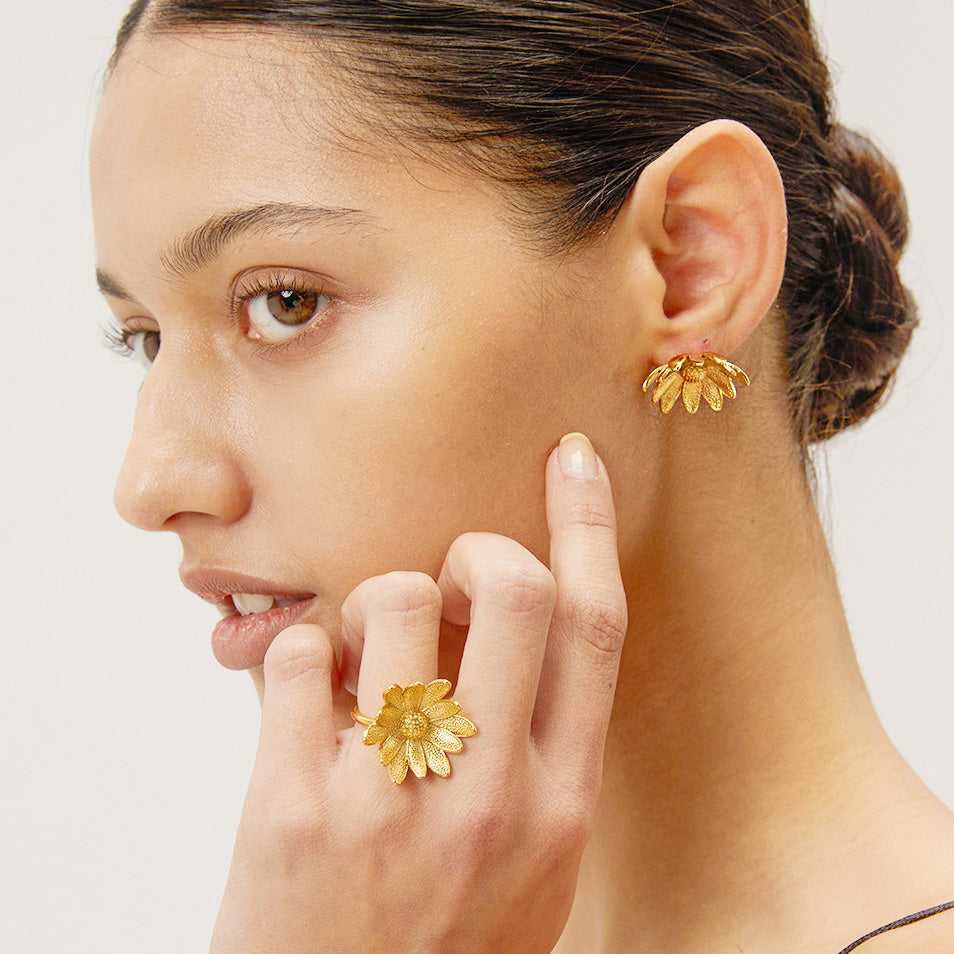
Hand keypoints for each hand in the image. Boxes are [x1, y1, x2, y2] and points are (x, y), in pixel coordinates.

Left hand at [210, 433, 626, 953]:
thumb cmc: (440, 944)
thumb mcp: (528, 864)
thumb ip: (533, 754)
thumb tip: (493, 626)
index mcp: (559, 805)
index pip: (594, 631)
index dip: (590, 527)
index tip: (573, 460)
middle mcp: (489, 795)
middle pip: (516, 589)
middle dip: (481, 548)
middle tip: (453, 574)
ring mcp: (391, 799)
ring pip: (399, 598)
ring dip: (377, 597)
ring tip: (364, 651)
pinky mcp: (295, 803)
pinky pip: (300, 651)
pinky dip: (297, 647)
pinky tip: (301, 693)